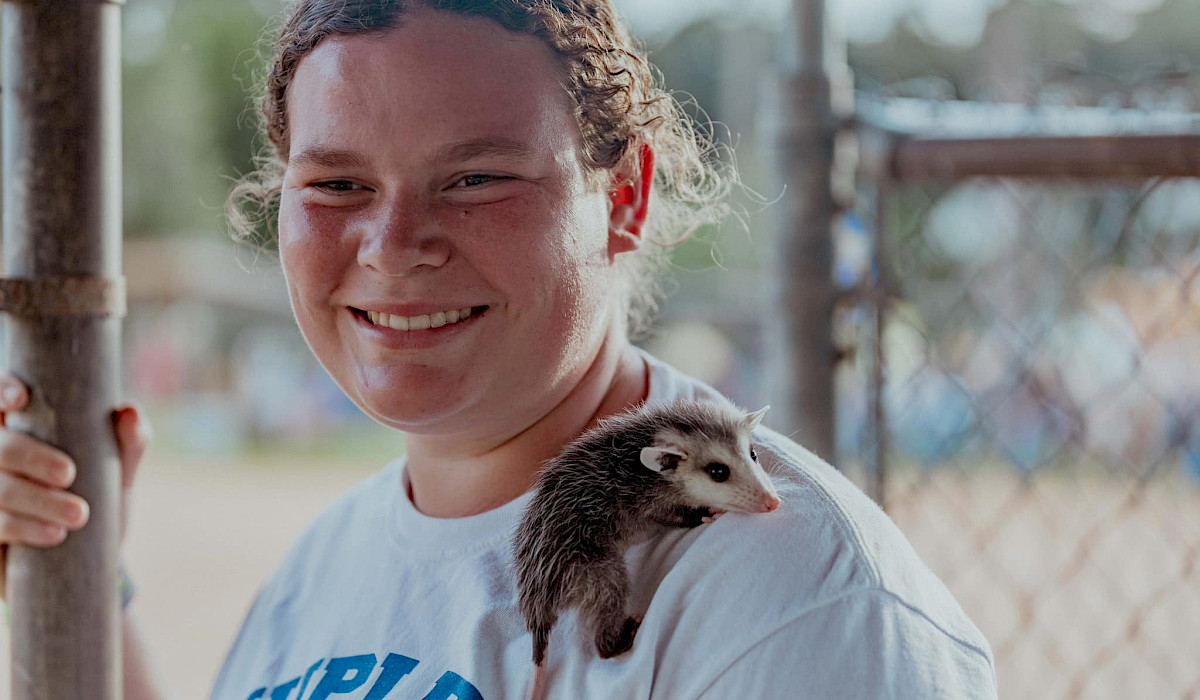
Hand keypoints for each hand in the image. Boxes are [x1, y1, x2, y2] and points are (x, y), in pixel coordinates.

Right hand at [0, 374, 150, 600]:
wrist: (91, 563)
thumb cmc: (101, 501)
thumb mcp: (118, 473)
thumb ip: (128, 443)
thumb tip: (129, 412)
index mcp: (26, 429)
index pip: (0, 398)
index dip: (2, 391)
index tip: (20, 399)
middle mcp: (0, 457)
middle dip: (30, 456)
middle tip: (68, 474)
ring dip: (36, 500)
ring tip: (78, 515)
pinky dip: (24, 527)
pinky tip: (54, 534)